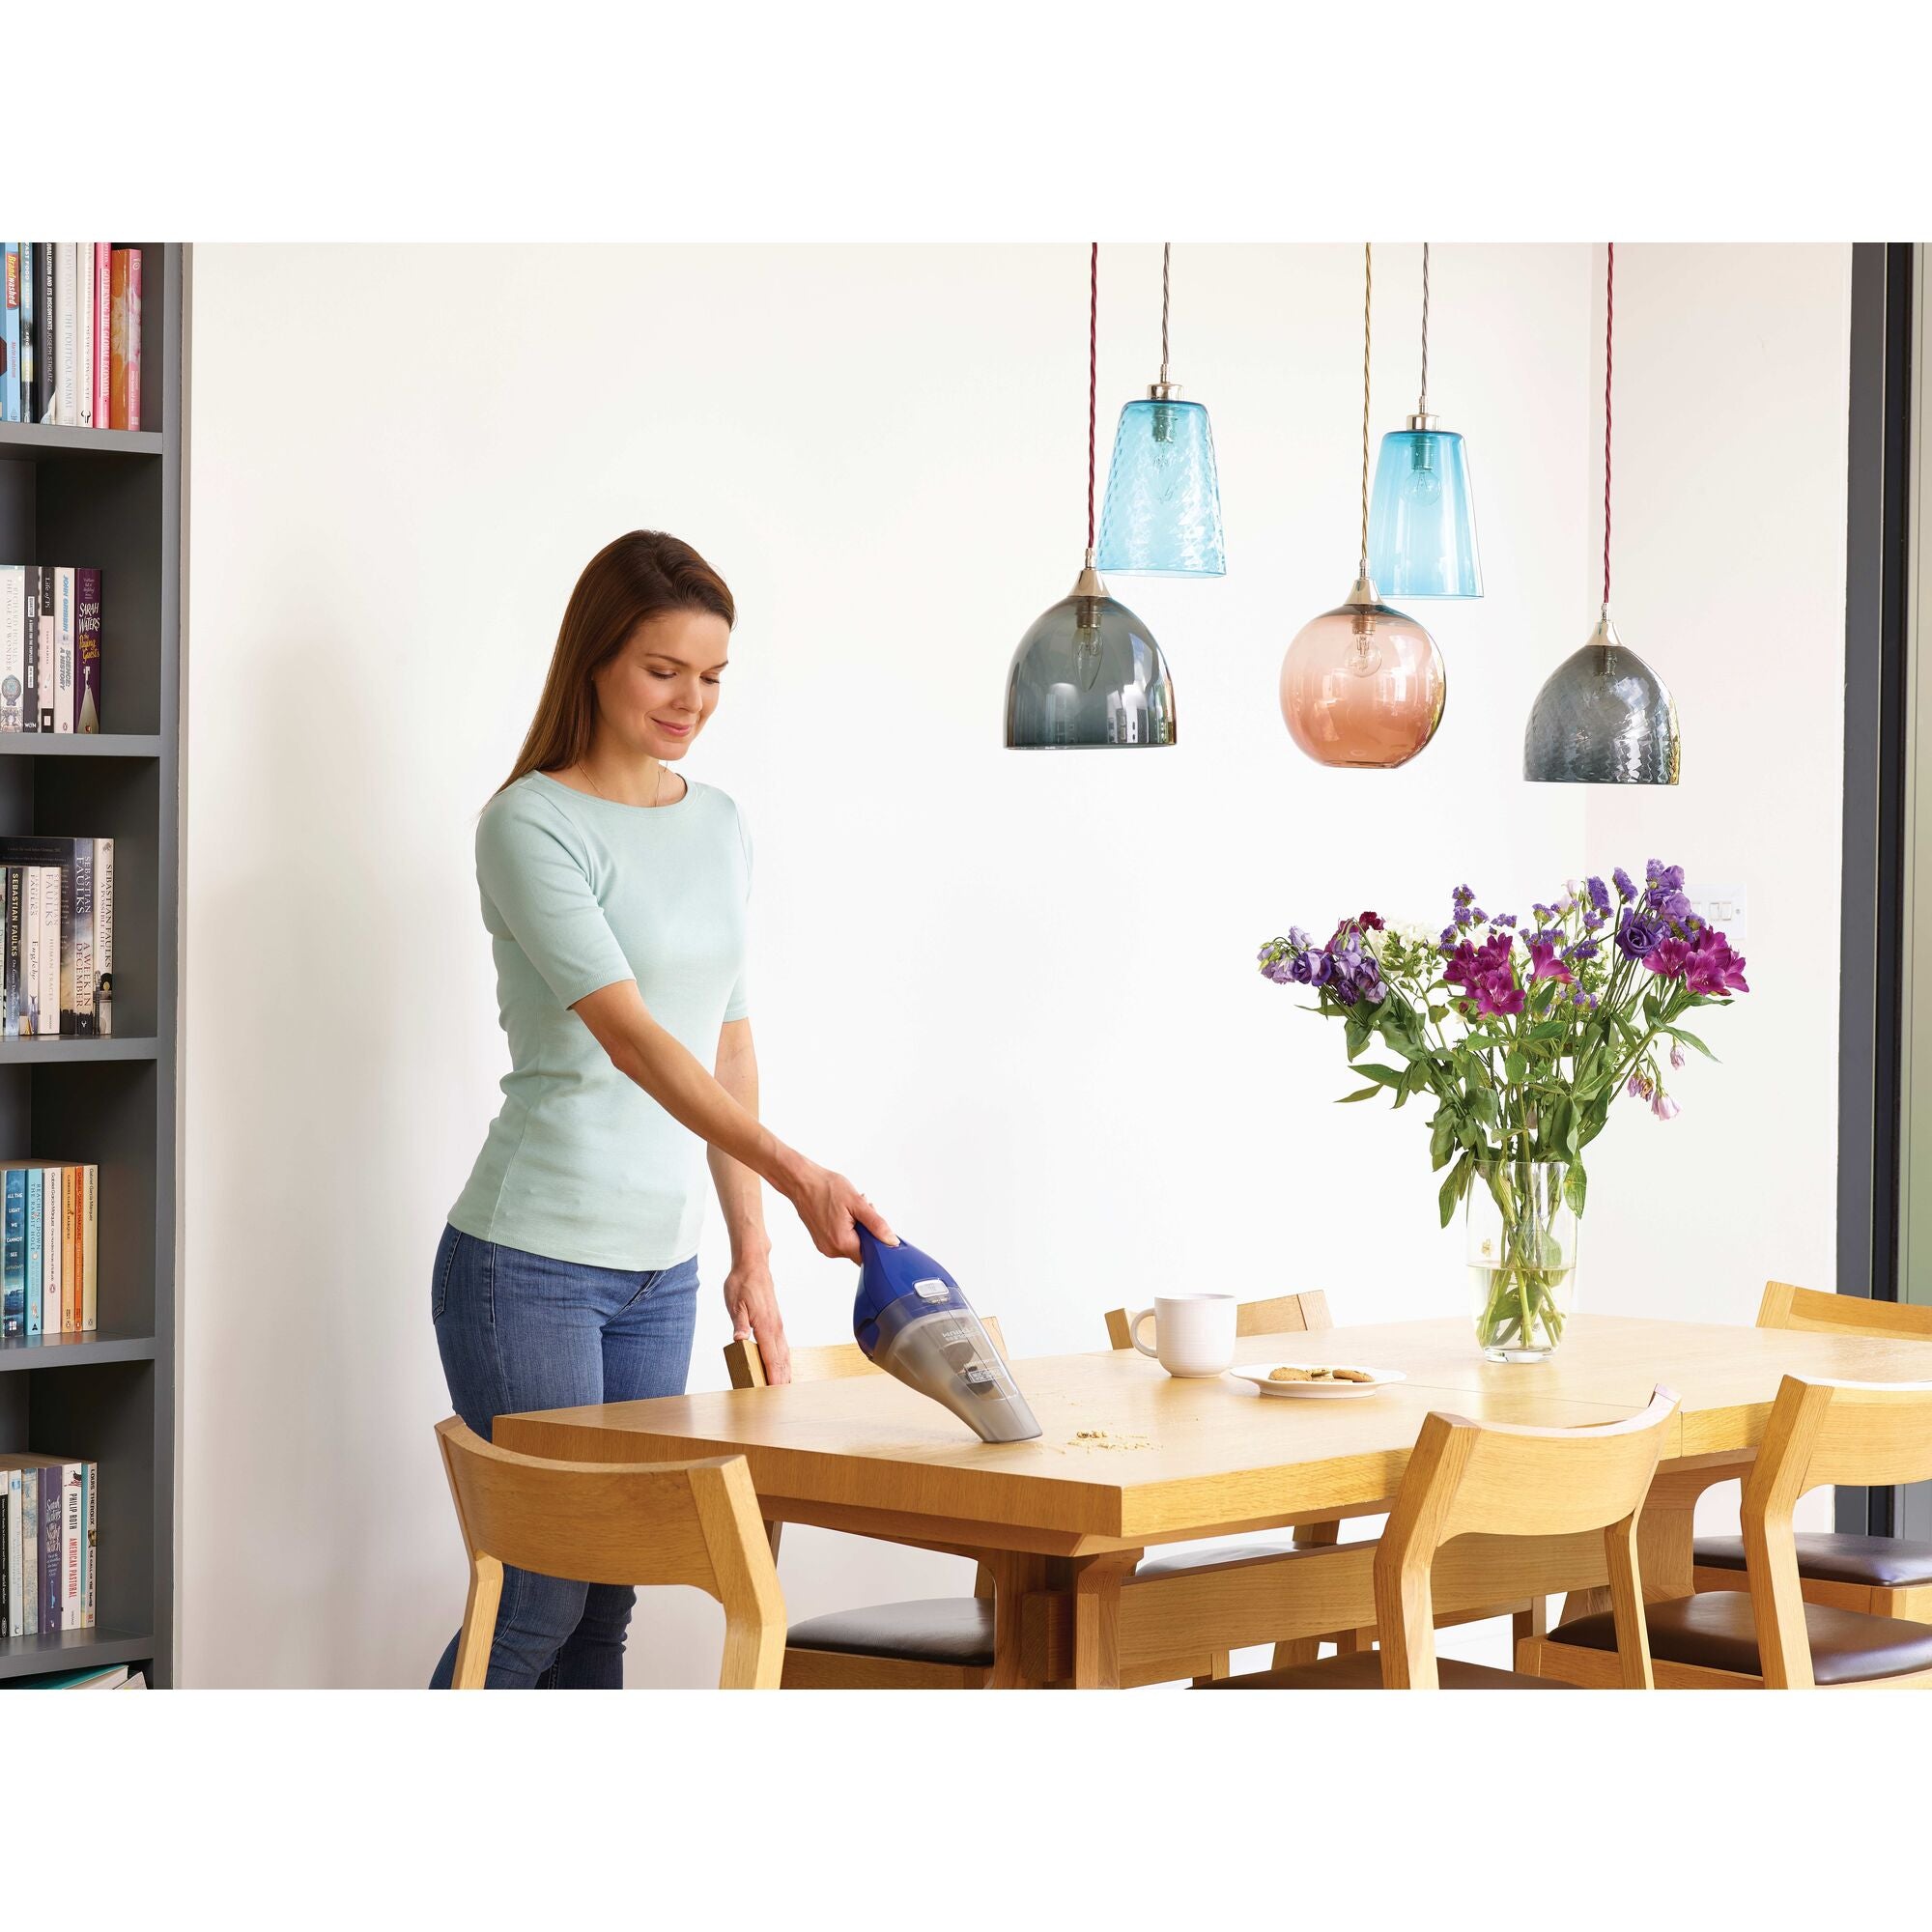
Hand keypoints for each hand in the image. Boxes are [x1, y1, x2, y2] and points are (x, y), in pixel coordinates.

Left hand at [724, 1251, 790, 1384]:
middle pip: (781, 1359)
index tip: (774, 1391)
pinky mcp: (776, 1322)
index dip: (772, 1376)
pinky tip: (783, 1366)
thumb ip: (739, 1322)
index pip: (770, 1357)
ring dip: (785, 1371)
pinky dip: (784, 1359)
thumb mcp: (735, 1302)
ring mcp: (778, 1325)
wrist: (753, 1265)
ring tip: (784, 1388)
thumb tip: (739, 1340)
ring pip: (785, 1353)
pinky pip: (783, 1346)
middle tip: (779, 1399)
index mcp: (765, 1325)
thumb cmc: (742, 1283)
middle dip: (781, 1379)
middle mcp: (775, 1327)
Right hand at [788, 1161, 894, 1260]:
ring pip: (851, 1243)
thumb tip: (891, 1241)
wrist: (801, 1182)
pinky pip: (841, 1239)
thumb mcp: (857, 1203)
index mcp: (842, 1242)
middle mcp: (831, 1249)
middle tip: (864, 1210)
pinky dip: (847, 1228)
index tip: (877, 1225)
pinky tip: (843, 1212)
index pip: (870, 1255)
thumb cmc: (826, 1188)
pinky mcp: (821, 1241)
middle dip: (867, 1231)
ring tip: (851, 1208)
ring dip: (857, 1228)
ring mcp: (824, 1246)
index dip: (877, 1241)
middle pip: (861, 1249)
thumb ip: (876, 1225)